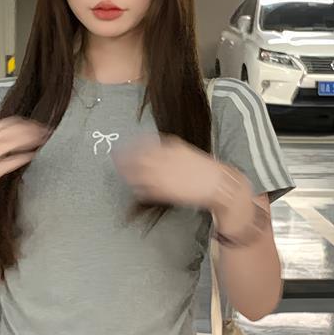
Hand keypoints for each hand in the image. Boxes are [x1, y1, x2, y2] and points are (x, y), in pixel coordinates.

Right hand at [0, 118, 48, 234]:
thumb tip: (8, 131)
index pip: (4, 123)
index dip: (22, 122)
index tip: (32, 124)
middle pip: (10, 131)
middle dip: (29, 129)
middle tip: (42, 130)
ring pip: (11, 143)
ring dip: (28, 140)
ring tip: (41, 139)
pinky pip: (9, 162)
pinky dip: (22, 157)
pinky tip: (31, 155)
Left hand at [113, 136, 260, 240]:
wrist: (219, 184)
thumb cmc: (204, 169)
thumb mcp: (186, 153)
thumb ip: (170, 151)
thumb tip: (154, 149)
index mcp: (173, 147)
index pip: (145, 143)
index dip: (131, 145)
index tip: (121, 145)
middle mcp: (166, 159)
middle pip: (138, 157)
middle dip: (124, 158)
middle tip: (114, 158)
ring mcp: (165, 175)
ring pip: (139, 173)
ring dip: (128, 173)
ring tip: (121, 171)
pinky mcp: (166, 191)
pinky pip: (147, 190)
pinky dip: (140, 188)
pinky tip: (136, 188)